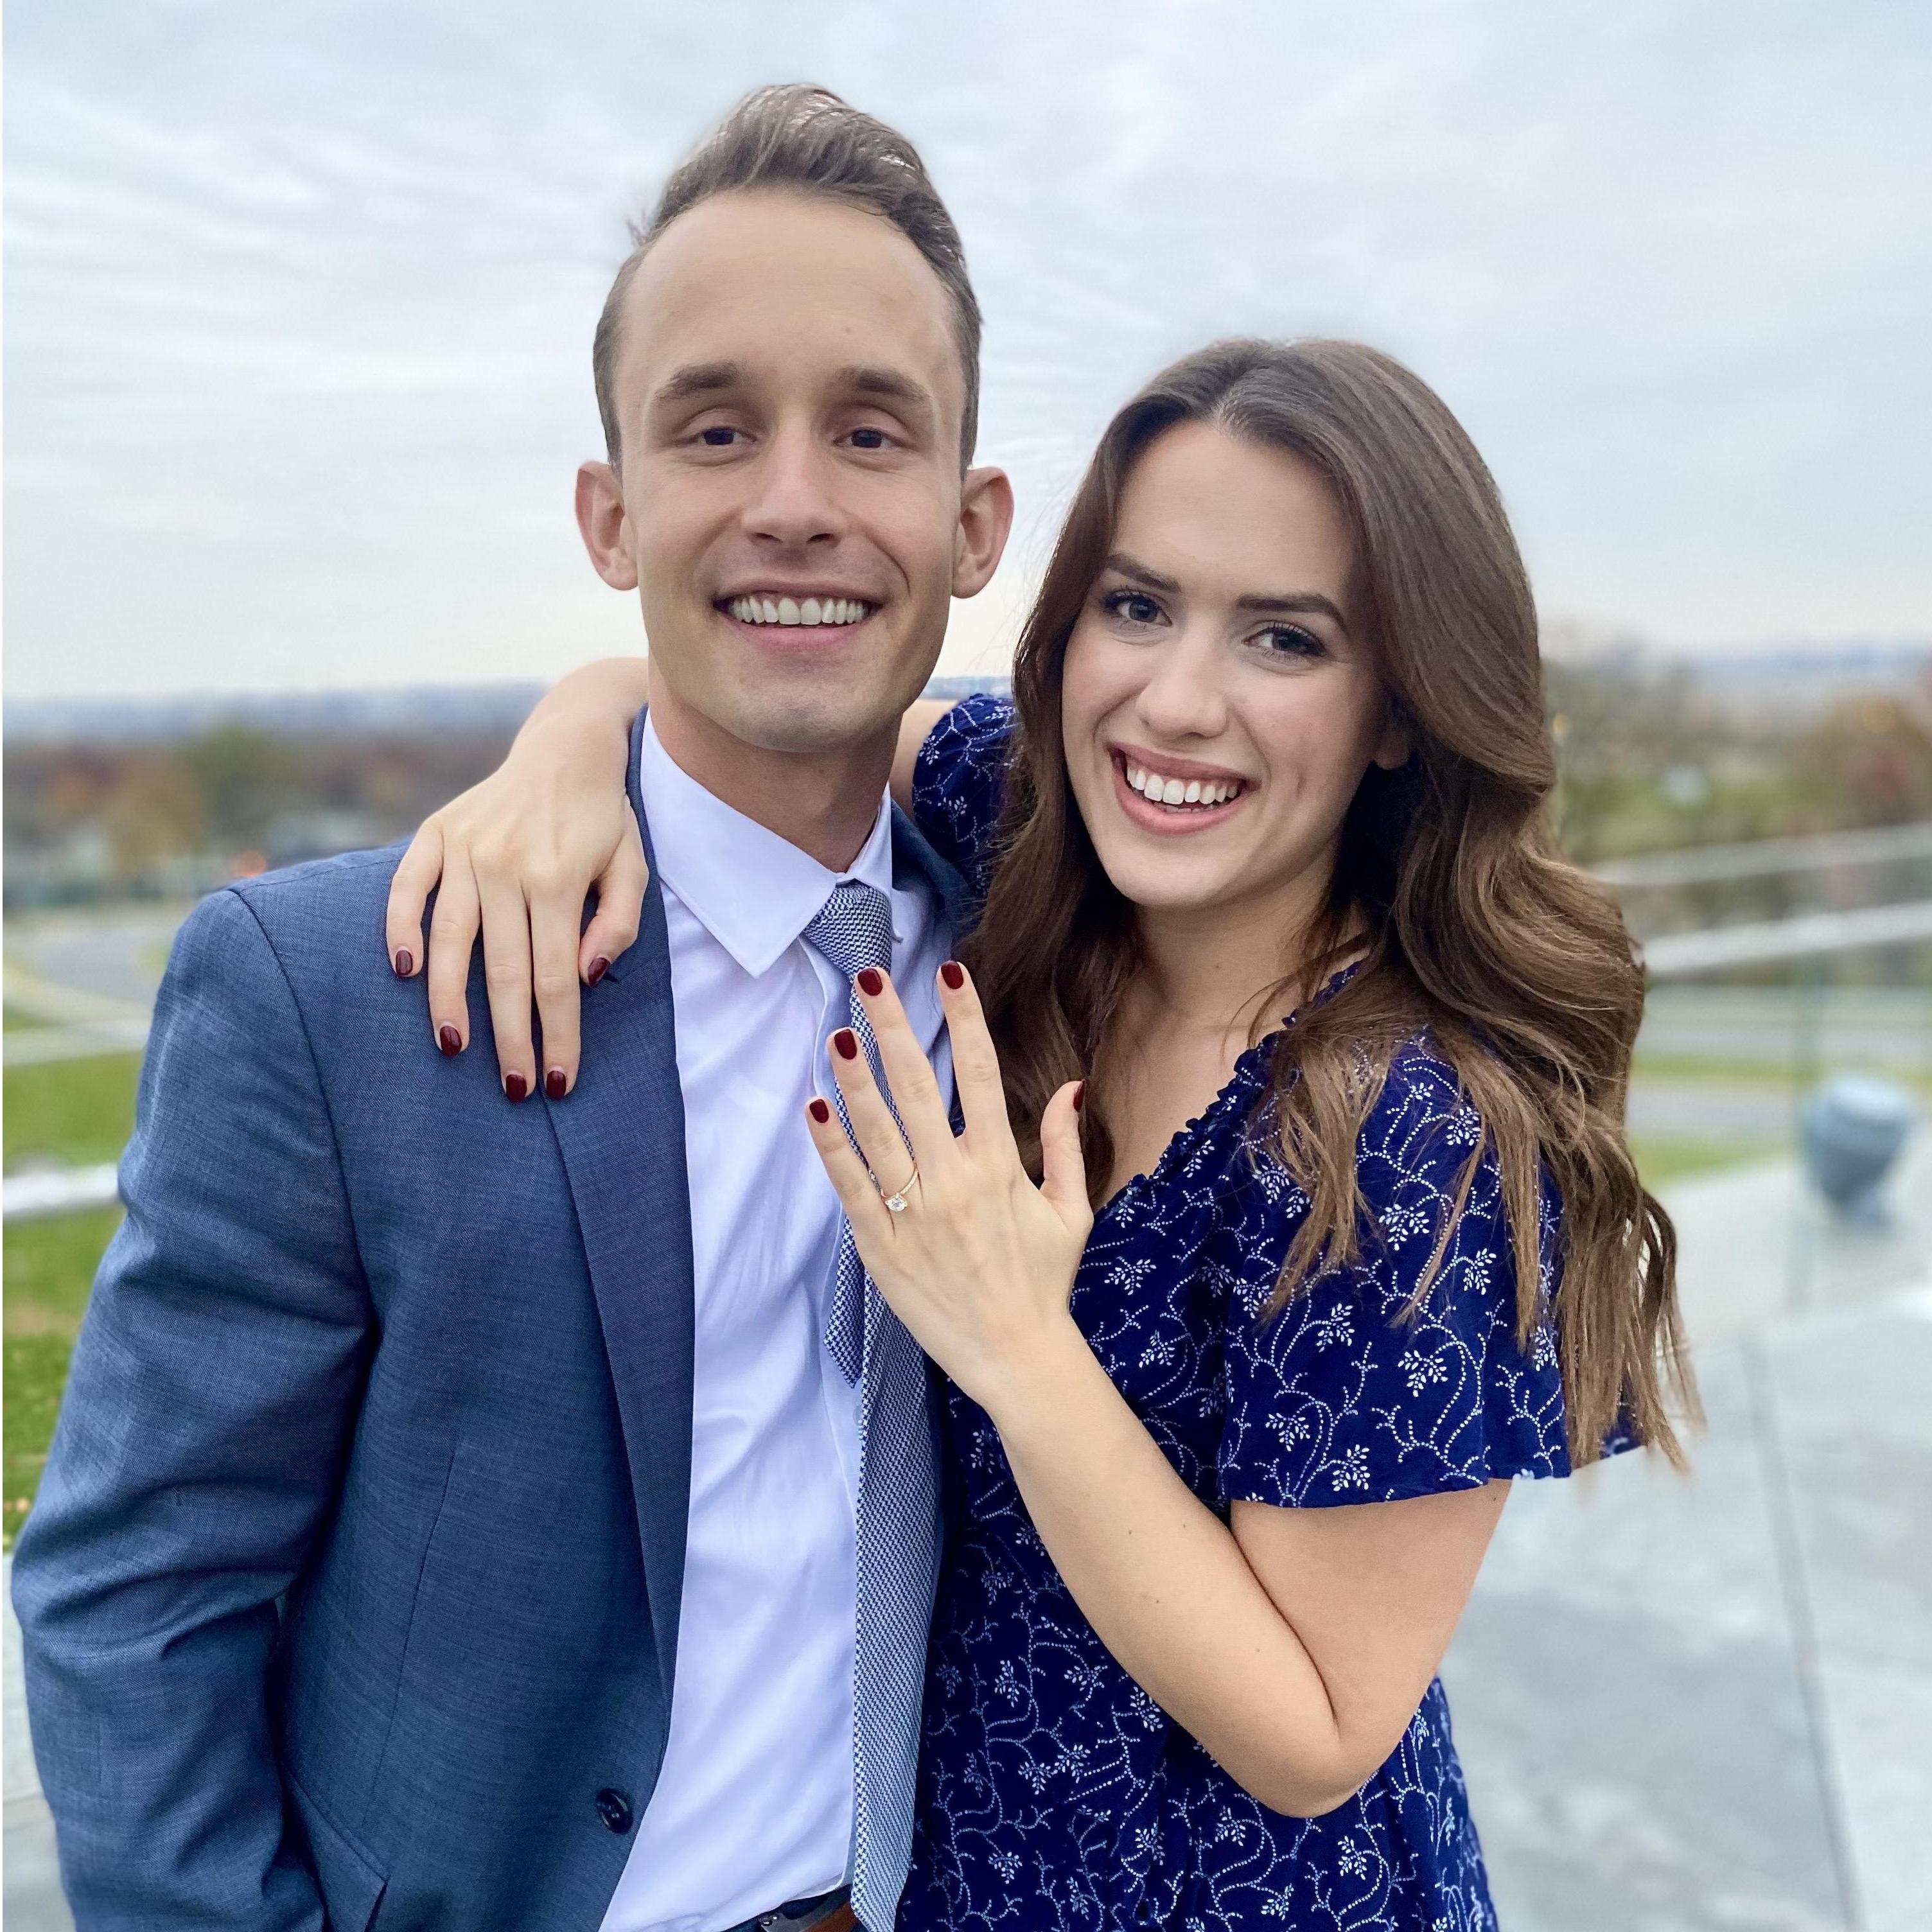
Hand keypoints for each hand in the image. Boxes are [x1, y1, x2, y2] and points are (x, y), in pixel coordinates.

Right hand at [384, 708, 647, 1098]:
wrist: (568, 748)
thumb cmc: (603, 820)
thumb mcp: (633, 865)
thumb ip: (618, 922)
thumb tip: (582, 975)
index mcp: (560, 878)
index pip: (556, 977)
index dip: (557, 1033)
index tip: (557, 1081)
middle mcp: (507, 865)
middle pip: (505, 970)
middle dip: (510, 1036)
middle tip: (515, 1087)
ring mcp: (466, 848)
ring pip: (450, 939)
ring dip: (449, 999)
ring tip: (454, 1047)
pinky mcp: (436, 833)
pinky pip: (408, 886)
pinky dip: (399, 927)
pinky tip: (402, 971)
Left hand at [804, 961, 1092, 1416]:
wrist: (1018, 1359)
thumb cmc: (1044, 1283)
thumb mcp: (1071, 1211)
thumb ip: (1068, 1145)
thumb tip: (1071, 1085)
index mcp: (1001, 1165)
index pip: (982, 1073)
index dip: (964, 1017)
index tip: (948, 970)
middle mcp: (954, 1180)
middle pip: (919, 1089)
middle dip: (894, 1029)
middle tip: (870, 979)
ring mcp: (913, 1214)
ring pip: (878, 1132)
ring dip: (856, 1078)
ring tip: (837, 1032)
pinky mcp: (881, 1248)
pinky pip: (851, 1187)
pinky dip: (832, 1147)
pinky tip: (815, 1106)